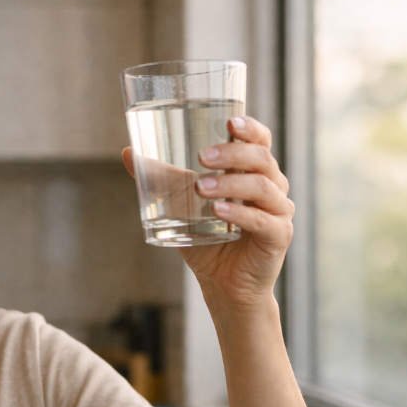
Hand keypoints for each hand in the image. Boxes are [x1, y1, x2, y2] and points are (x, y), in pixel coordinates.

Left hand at [122, 116, 293, 311]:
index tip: (229, 121)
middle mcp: (272, 187)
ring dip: (230, 183)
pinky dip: (240, 213)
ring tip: (201, 187)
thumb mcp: (179, 205)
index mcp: (253, 172)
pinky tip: (219, 210)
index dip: (249, 128)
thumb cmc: (206, 240)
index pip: (260, 141)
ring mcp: (278, 211)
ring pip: (262, 186)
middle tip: (202, 156)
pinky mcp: (278, 236)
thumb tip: (127, 153)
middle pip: (261, 159)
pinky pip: (262, 220)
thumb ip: (161, 179)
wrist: (222, 285)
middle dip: (232, 153)